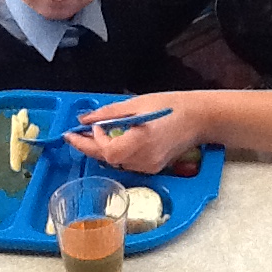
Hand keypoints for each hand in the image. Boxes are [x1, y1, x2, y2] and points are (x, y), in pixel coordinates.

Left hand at [65, 92, 206, 174]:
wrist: (198, 118)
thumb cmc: (171, 106)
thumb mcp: (137, 104)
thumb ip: (109, 113)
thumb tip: (85, 118)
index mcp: (140, 142)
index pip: (107, 150)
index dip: (94, 139)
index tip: (91, 125)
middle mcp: (144, 159)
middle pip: (108, 159)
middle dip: (88, 147)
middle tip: (73, 136)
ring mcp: (149, 166)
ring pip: (116, 162)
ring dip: (103, 150)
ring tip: (93, 135)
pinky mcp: (153, 168)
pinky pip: (128, 163)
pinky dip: (118, 152)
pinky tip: (114, 141)